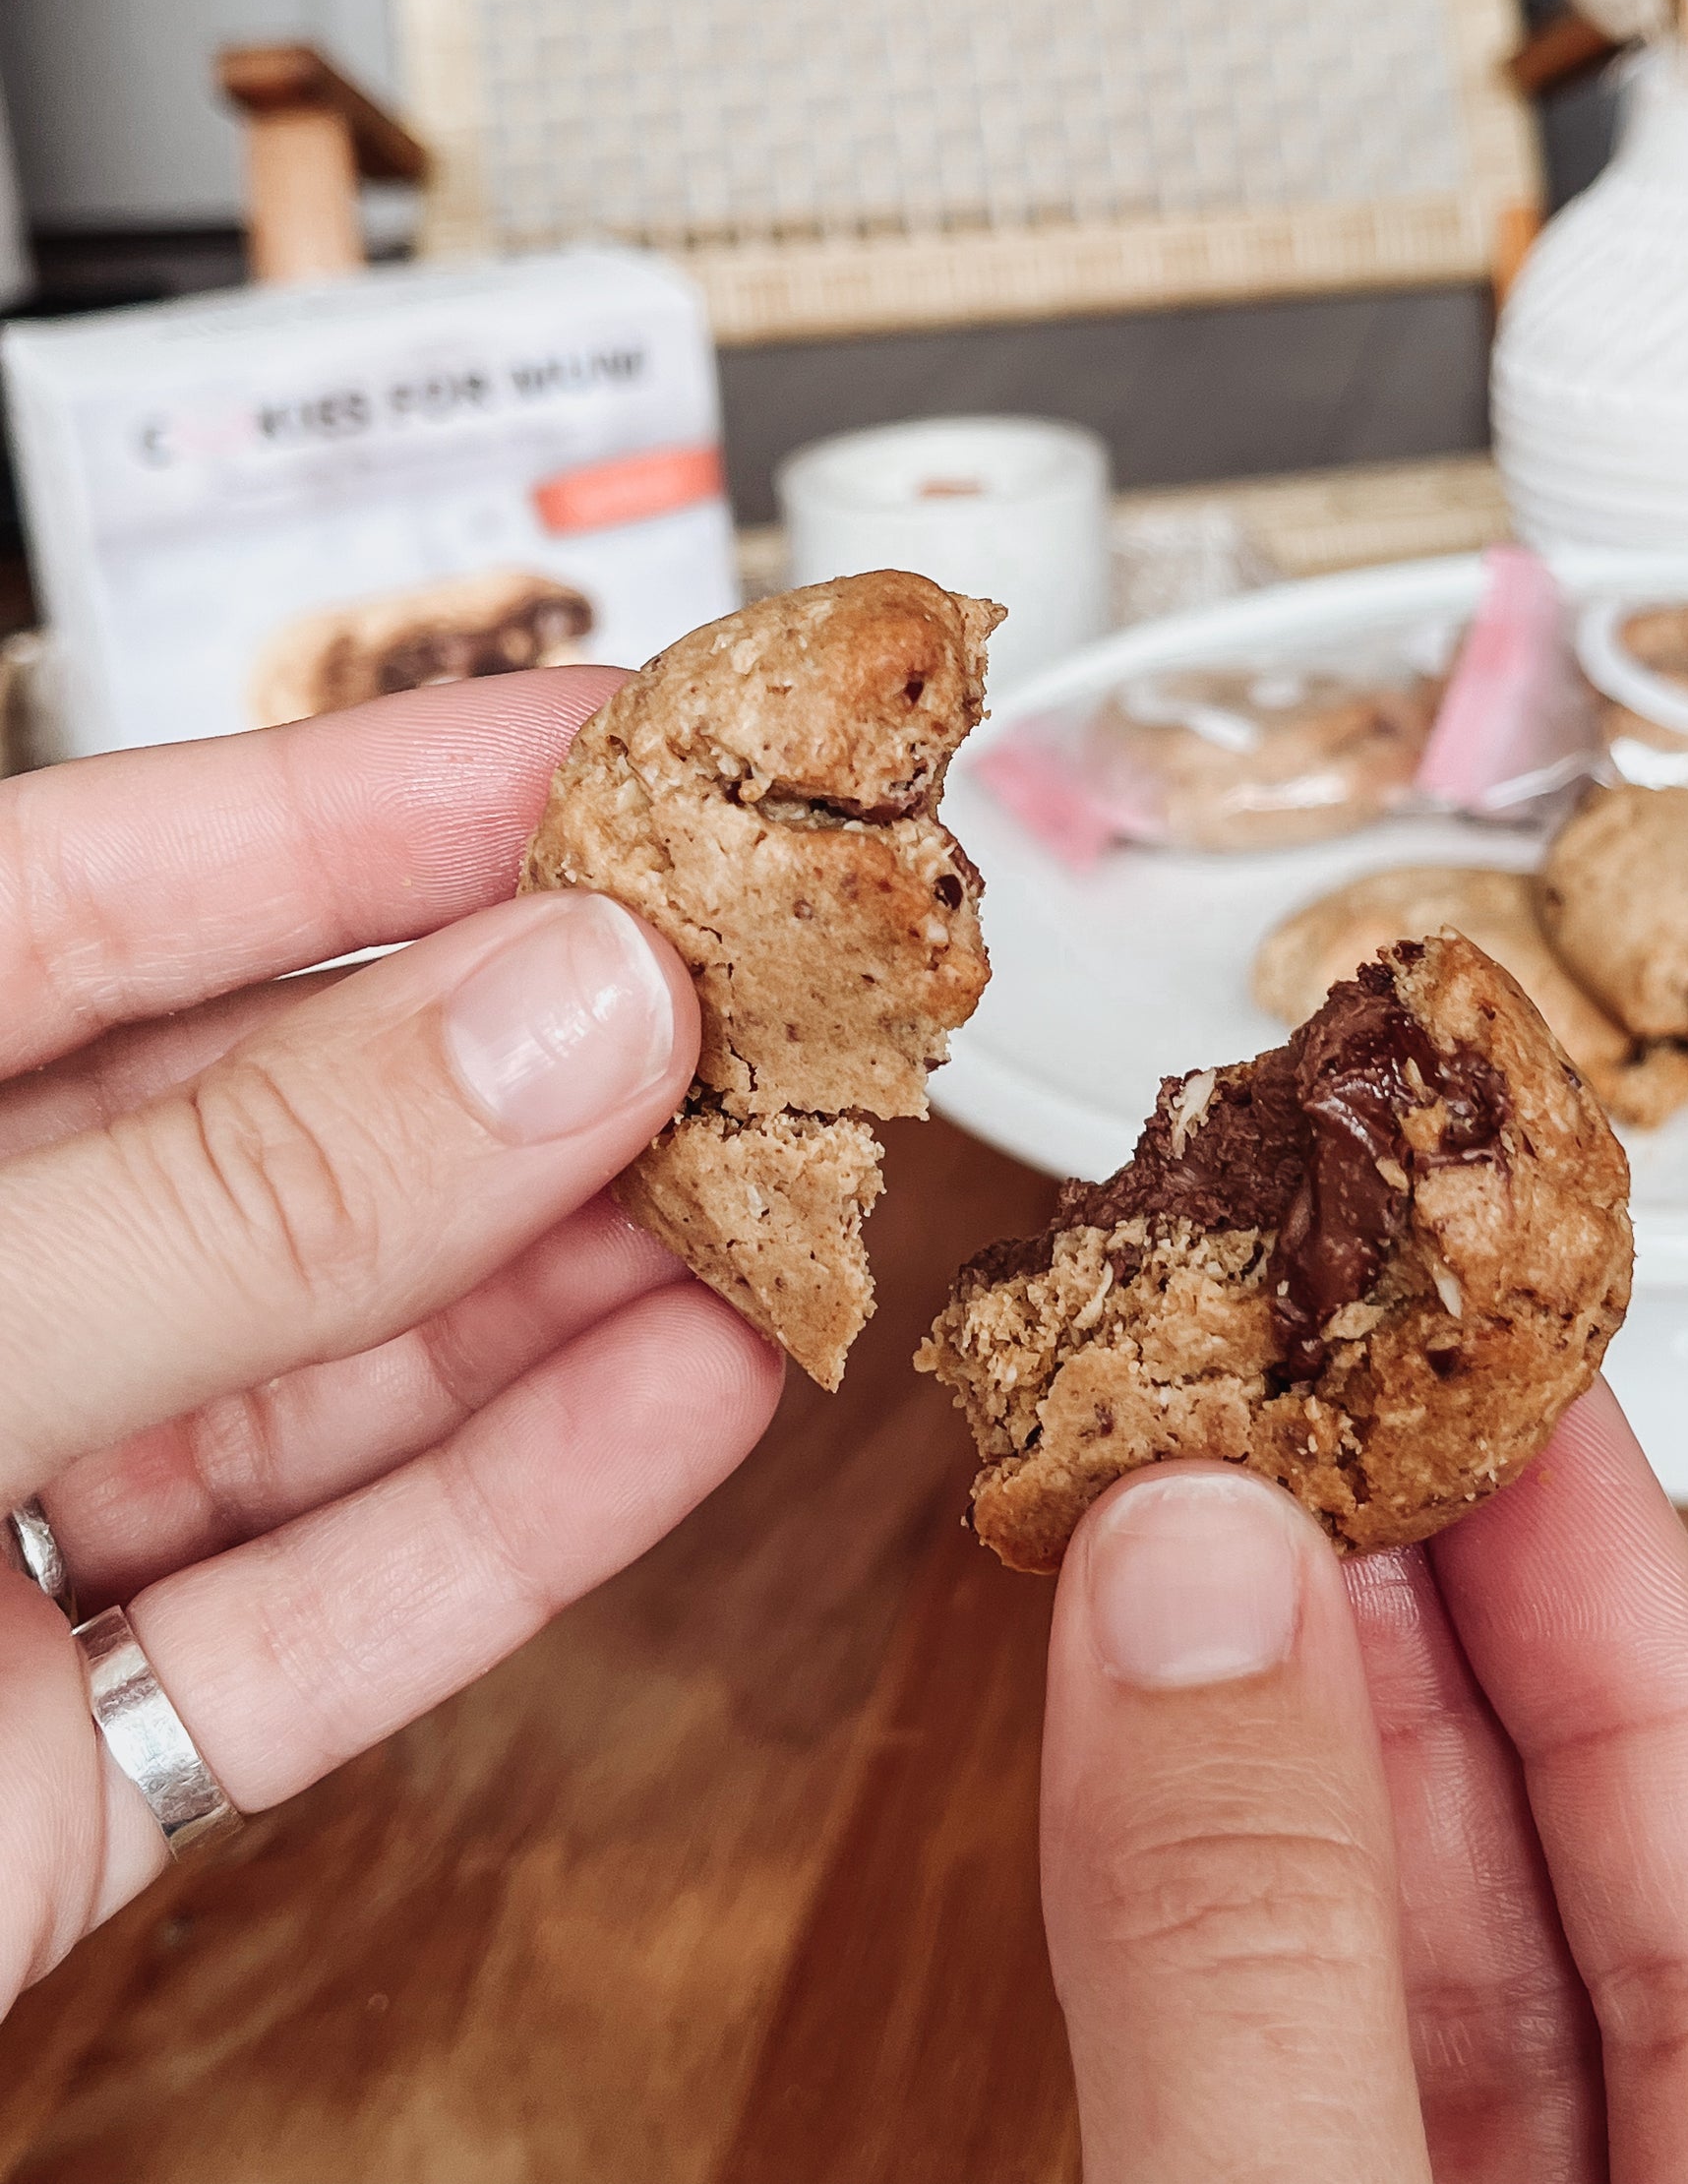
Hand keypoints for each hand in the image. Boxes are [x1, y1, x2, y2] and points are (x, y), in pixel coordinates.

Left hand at [0, 676, 779, 2014]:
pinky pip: (320, 1611)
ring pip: (334, 1368)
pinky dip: (522, 1515)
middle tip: (778, 975)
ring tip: (794, 1173)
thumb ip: (226, 1197)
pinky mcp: (50, 1763)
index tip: (637, 743)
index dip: (394, 800)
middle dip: (549, 1048)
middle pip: (274, 1121)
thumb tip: (560, 1019)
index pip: (120, 881)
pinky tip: (696, 1392)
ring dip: (582, 1277)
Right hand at [1039, 1387, 1687, 2181]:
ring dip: (1261, 1709)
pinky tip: (1123, 1716)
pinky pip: (1234, 2043)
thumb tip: (1200, 1585)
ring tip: (1180, 1487)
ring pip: (1368, 1953)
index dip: (1617, 1585)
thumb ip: (1263, 1963)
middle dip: (1404, 1608)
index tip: (1492, 1366)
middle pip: (1547, 1880)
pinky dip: (1169, 1877)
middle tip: (1291, 1378)